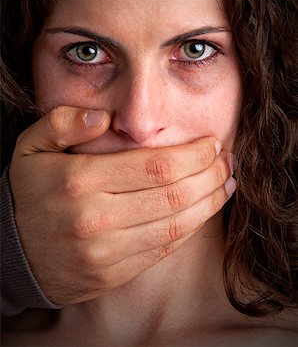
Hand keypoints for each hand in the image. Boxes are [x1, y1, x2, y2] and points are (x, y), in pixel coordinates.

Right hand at [9, 106, 234, 304]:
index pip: (156, 166)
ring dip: (209, 203)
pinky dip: (190, 228)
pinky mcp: (112, 274)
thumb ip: (63, 123)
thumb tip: (105, 118)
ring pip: (175, 226)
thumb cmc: (29, 192)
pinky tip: (203, 210)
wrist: (10, 251)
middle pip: (173, 196)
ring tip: (226, 184)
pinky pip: (163, 250)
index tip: (212, 144)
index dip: (194, 155)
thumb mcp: (31, 146)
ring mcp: (106, 252)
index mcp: (80, 180)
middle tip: (226, 161)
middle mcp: (96, 219)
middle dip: (211, 176)